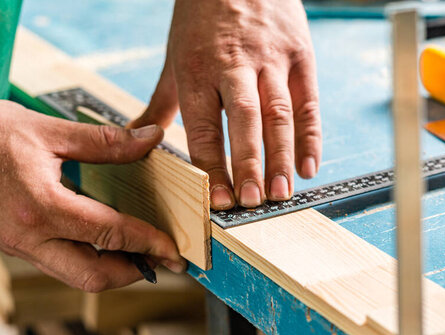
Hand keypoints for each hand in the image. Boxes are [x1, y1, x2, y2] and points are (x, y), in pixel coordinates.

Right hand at [0, 95, 185, 291]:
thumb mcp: (47, 130)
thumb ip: (105, 141)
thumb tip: (150, 139)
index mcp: (40, 208)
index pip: (110, 235)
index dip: (149, 243)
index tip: (175, 249)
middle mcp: (29, 238)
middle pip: (94, 277)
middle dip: (136, 273)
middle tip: (164, 260)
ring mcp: (20, 246)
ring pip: (77, 276)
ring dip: (114, 270)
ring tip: (142, 252)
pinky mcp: (15, 244)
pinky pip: (61, 263)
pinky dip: (91, 259)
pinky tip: (107, 241)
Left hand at [129, 0, 321, 209]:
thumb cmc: (200, 21)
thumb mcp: (174, 60)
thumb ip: (160, 105)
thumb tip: (134, 140)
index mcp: (197, 69)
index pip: (203, 126)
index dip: (212, 165)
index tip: (219, 200)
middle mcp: (234, 65)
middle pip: (244, 120)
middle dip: (249, 164)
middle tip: (253, 203)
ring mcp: (270, 59)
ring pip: (278, 112)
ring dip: (281, 156)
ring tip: (281, 193)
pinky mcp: (299, 54)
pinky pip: (308, 100)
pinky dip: (311, 135)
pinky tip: (309, 167)